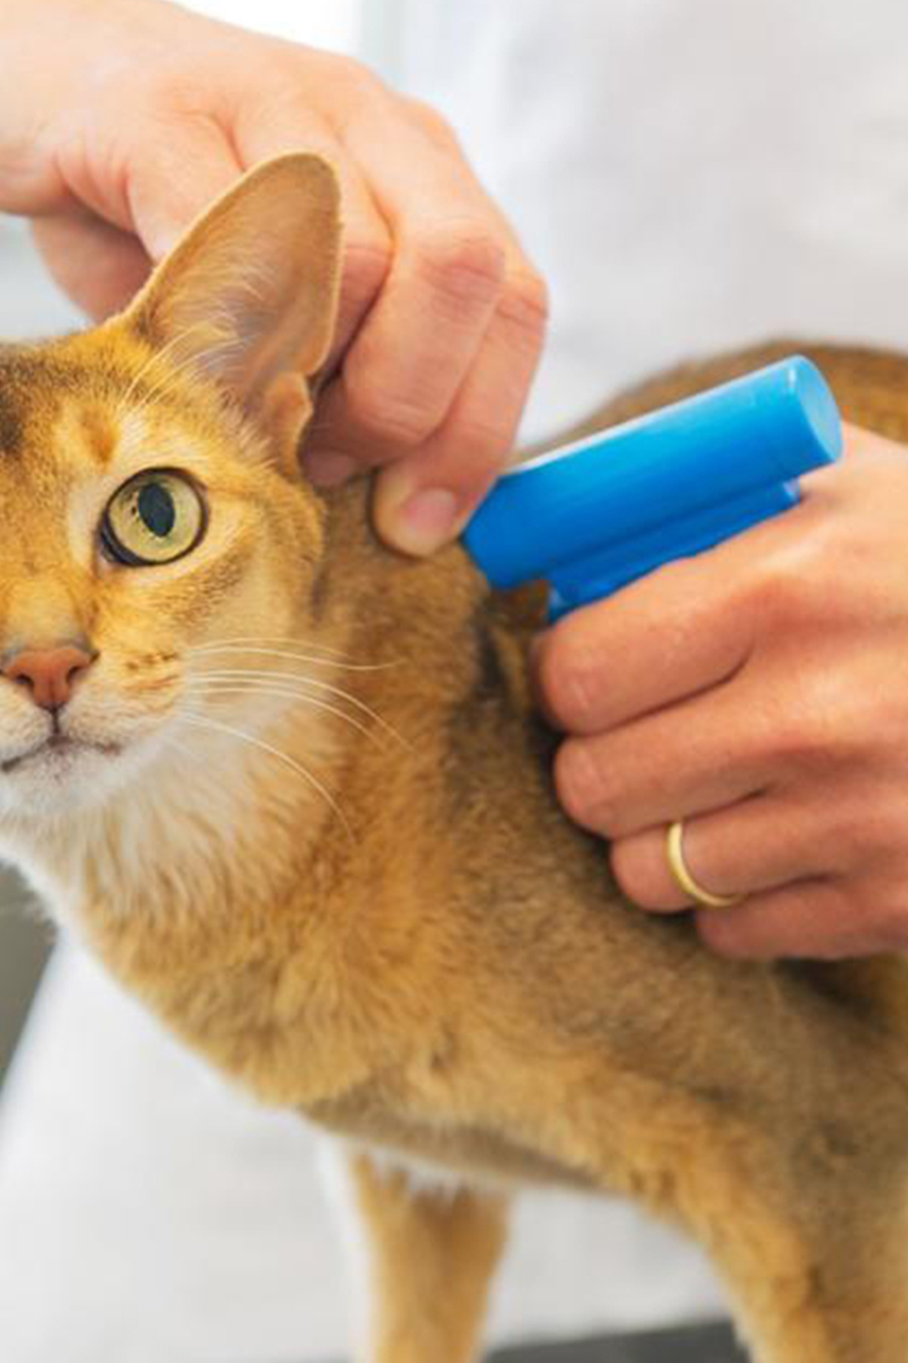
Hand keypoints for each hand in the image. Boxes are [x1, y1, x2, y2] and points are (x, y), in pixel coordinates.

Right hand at [0, 0, 547, 553]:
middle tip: (322, 465)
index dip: (478, 433)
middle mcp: (366, 120)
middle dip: (405, 410)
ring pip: (359, 262)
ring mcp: (269, 104)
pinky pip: (223, 234)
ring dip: (307, 384)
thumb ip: (332, 369)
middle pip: (464, 274)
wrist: (24, 60)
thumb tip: (378, 501)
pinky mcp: (160, 114)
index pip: (512, 302)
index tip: (414, 524)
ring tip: (242, 417)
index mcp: (414, 168)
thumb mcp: (265, 289)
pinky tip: (174, 363)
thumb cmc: (148, 198)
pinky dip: (211, 330)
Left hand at [533, 424, 907, 959]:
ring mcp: (868, 821)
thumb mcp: (834, 482)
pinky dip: (734, 894)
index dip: (565, 675)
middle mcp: (823, 714)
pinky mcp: (902, 902)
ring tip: (712, 781)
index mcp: (790, 587)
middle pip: (593, 785)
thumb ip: (687, 506)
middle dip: (598, 756)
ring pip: (646, 873)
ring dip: (657, 831)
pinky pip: (730, 934)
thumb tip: (545, 553)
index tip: (589, 670)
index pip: (578, 675)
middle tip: (641, 729)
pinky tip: (780, 833)